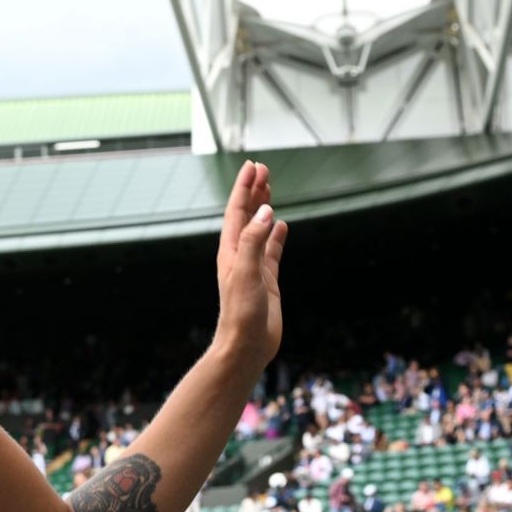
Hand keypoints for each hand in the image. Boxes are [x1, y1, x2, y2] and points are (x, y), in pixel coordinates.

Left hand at [213, 161, 286, 377]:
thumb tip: (266, 212)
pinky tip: (281, 224)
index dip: (244, 188)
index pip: (237, 211)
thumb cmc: (241, 313)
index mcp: (230, 250)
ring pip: (259, 229)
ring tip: (269, 188)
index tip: (254, 166)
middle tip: (263, 169)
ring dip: (263, 208)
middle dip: (253, 191)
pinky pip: (272, 251)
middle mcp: (239, 255)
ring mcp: (253, 266)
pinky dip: (276, 235)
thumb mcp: (247, 273)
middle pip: (246, 215)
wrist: (246, 345)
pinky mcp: (266, 280)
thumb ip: (254, 241)